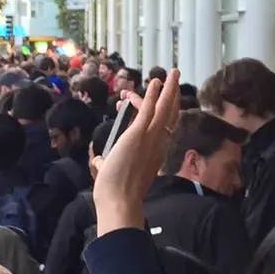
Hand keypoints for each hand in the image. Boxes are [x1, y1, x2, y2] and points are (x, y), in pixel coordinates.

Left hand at [93, 70, 180, 234]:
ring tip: (173, 73)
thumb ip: (107, 163)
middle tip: (174, 80)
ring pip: (166, 109)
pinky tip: (157, 81)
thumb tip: (100, 160)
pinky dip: (154, 95)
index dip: (152, 110)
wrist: (118, 201)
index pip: (159, 127)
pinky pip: (150, 111)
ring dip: (170, 89)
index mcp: (154, 153)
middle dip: (173, 96)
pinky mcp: (139, 134)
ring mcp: (150, 138)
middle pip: (171, 115)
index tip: (130, 100)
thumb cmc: (115, 192)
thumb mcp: (111, 172)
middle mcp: (158, 144)